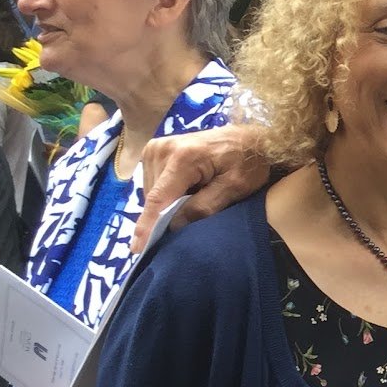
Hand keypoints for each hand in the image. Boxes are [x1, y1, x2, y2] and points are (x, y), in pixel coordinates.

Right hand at [133, 123, 267, 252]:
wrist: (249, 138)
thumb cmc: (248, 163)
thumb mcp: (234, 188)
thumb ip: (203, 207)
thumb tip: (173, 226)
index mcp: (183, 157)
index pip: (158, 199)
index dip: (147, 226)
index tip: (136, 248)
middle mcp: (162, 149)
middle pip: (153, 197)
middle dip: (168, 211)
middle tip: (199, 205)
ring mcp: (155, 147)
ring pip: (151, 191)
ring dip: (168, 200)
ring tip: (197, 192)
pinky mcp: (154, 150)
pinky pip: (153, 182)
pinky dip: (167, 192)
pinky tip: (187, 188)